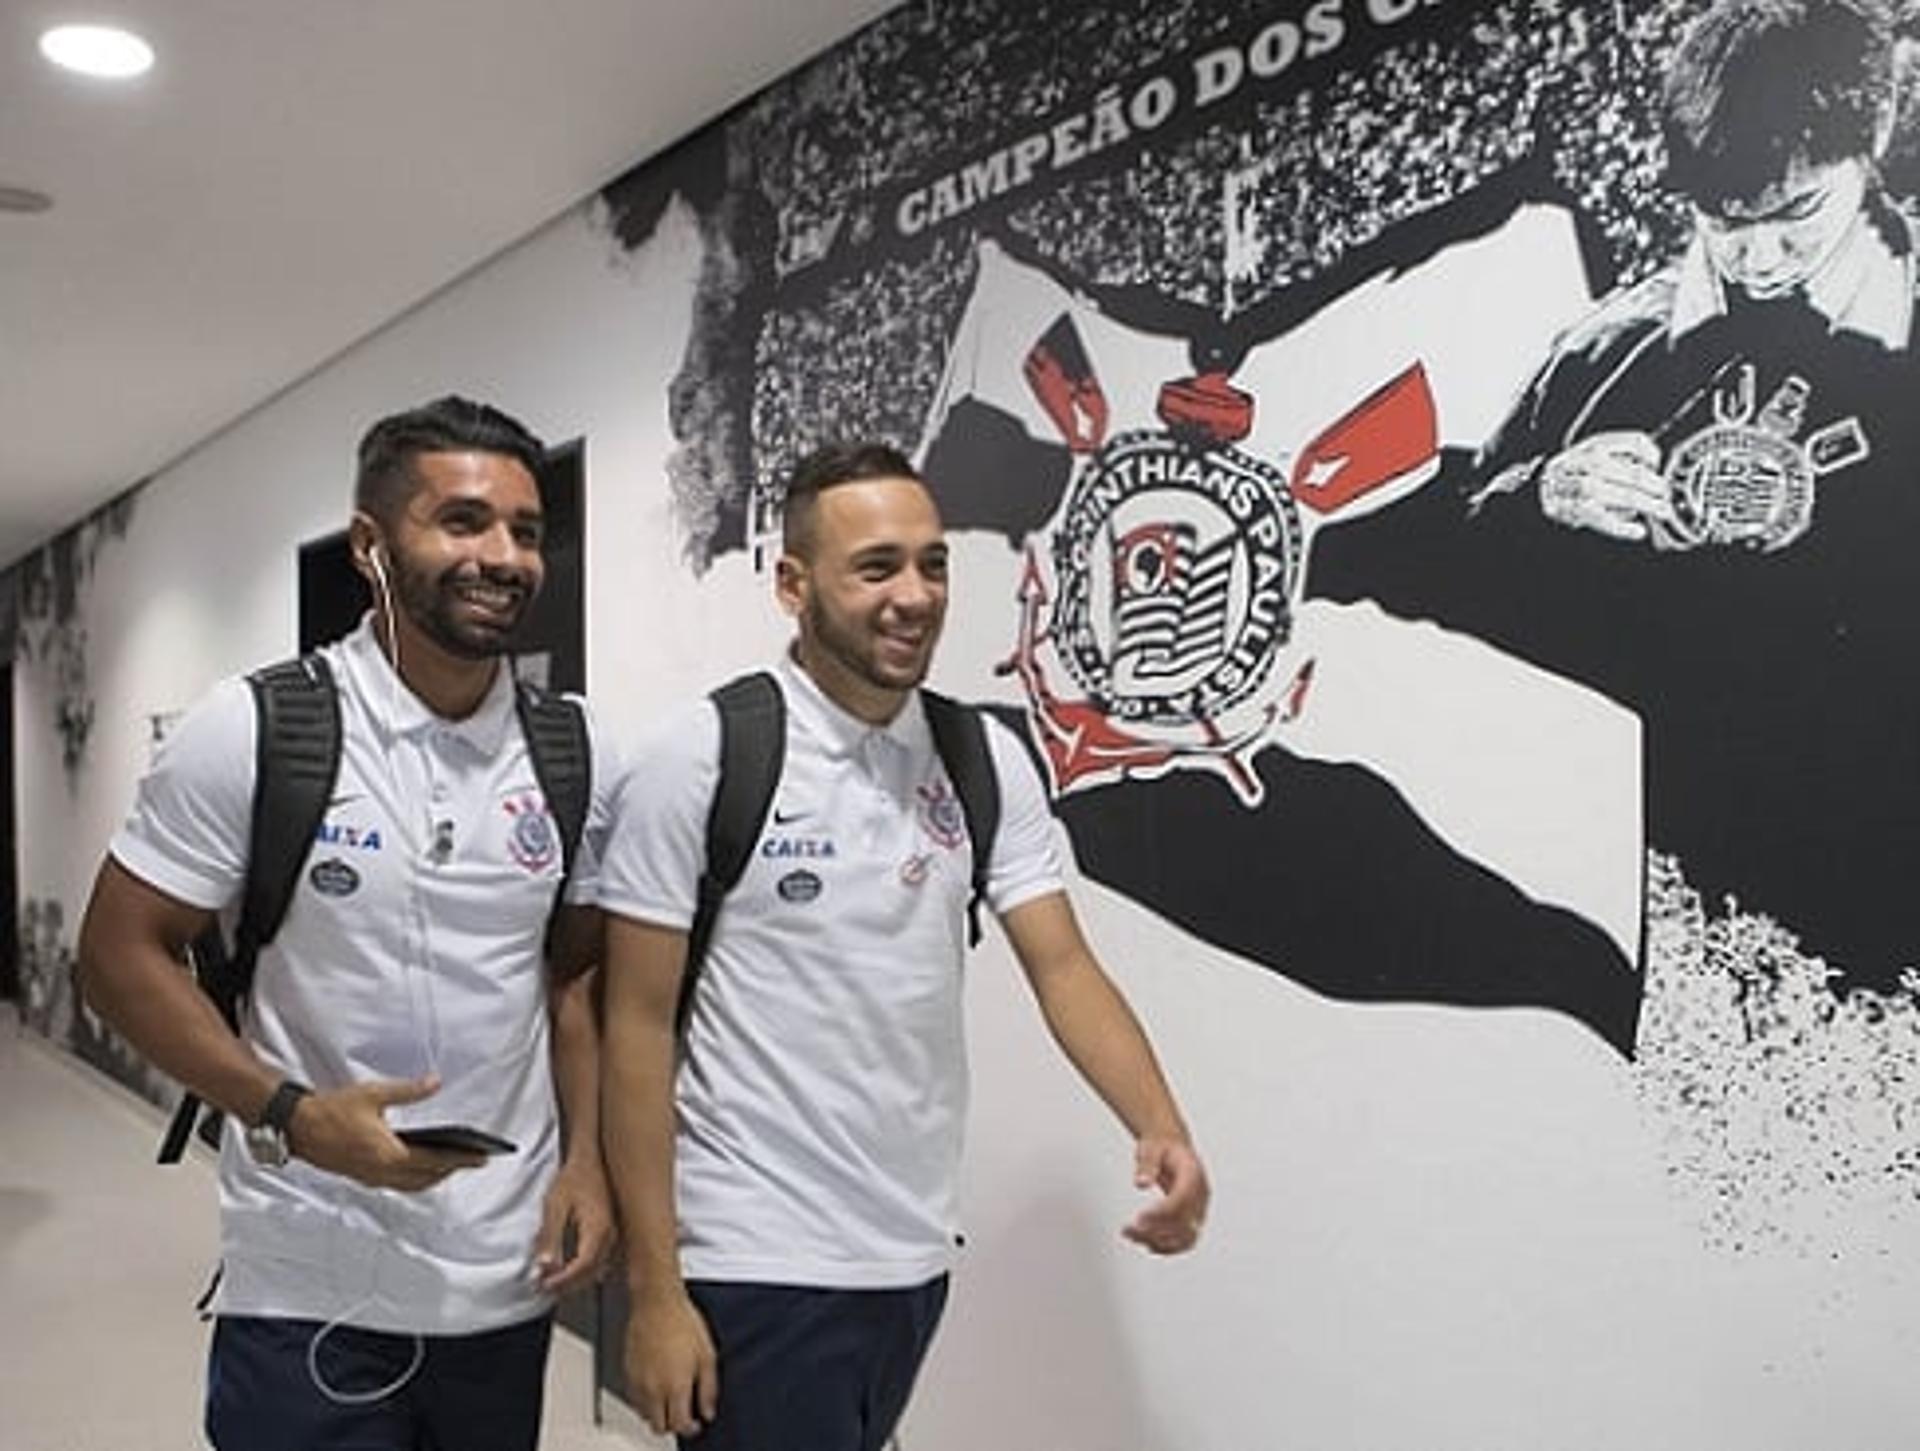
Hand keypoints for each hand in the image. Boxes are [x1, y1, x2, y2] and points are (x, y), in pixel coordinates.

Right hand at [286, 1075, 486, 1190]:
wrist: (297, 1126)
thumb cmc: (331, 1111)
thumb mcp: (374, 1094)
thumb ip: (409, 1091)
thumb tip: (435, 1083)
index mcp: (388, 1155)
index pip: (435, 1162)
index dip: (461, 1160)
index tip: (481, 1159)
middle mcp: (381, 1172)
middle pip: (426, 1179)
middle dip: (451, 1170)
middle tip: (473, 1161)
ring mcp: (370, 1178)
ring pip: (411, 1185)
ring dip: (434, 1178)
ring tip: (452, 1165)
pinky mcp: (361, 1177)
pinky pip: (396, 1184)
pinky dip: (414, 1179)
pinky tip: (419, 1167)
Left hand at [534, 1159, 614, 1294]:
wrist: (592, 1158)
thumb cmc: (574, 1178)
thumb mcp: (554, 1206)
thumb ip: (549, 1237)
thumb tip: (544, 1266)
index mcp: (597, 1230)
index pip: (581, 1267)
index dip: (562, 1281)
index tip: (543, 1285)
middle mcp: (609, 1235)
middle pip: (590, 1272)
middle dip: (566, 1284)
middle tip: (544, 1287)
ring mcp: (613, 1234)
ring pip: (597, 1268)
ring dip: (575, 1279)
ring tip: (554, 1280)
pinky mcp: (611, 1231)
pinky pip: (601, 1259)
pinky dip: (584, 1269)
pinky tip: (572, 1268)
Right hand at [626, 1288, 718, 1438]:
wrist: (656, 1301)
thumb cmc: (682, 1321)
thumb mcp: (707, 1355)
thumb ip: (708, 1388)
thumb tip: (708, 1410)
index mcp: (675, 1386)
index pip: (680, 1424)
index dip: (690, 1429)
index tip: (696, 1424)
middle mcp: (653, 1388)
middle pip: (658, 1426)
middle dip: (672, 1425)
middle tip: (682, 1414)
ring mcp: (637, 1381)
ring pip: (644, 1414)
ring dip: (657, 1413)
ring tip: (669, 1399)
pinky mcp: (627, 1372)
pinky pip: (634, 1398)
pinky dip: (645, 1400)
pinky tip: (656, 1386)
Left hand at [1122, 1136, 1209, 1255]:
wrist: (1171, 1146)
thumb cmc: (1162, 1146)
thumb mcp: (1151, 1148)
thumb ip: (1147, 1164)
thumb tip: (1141, 1183)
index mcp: (1193, 1174)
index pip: (1182, 1200)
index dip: (1162, 1213)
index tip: (1139, 1220)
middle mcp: (1200, 1195)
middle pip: (1185, 1223)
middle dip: (1157, 1231)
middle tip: (1130, 1229)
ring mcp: (1199, 1209)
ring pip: (1186, 1238)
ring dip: (1159, 1243)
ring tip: (1131, 1236)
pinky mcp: (1191, 1219)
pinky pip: (1182, 1241)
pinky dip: (1164, 1247)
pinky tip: (1142, 1242)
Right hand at [1537, 431, 1673, 541]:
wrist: (1536, 494)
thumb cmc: (1571, 479)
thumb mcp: (1593, 459)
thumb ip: (1620, 461)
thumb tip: (1653, 474)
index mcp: (1592, 445)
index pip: (1631, 442)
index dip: (1650, 454)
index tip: (1657, 465)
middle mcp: (1581, 462)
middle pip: (1628, 471)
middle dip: (1651, 484)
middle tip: (1665, 494)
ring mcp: (1573, 487)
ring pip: (1614, 492)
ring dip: (1641, 503)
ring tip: (1659, 511)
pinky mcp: (1568, 510)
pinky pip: (1599, 518)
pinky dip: (1621, 527)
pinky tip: (1637, 531)